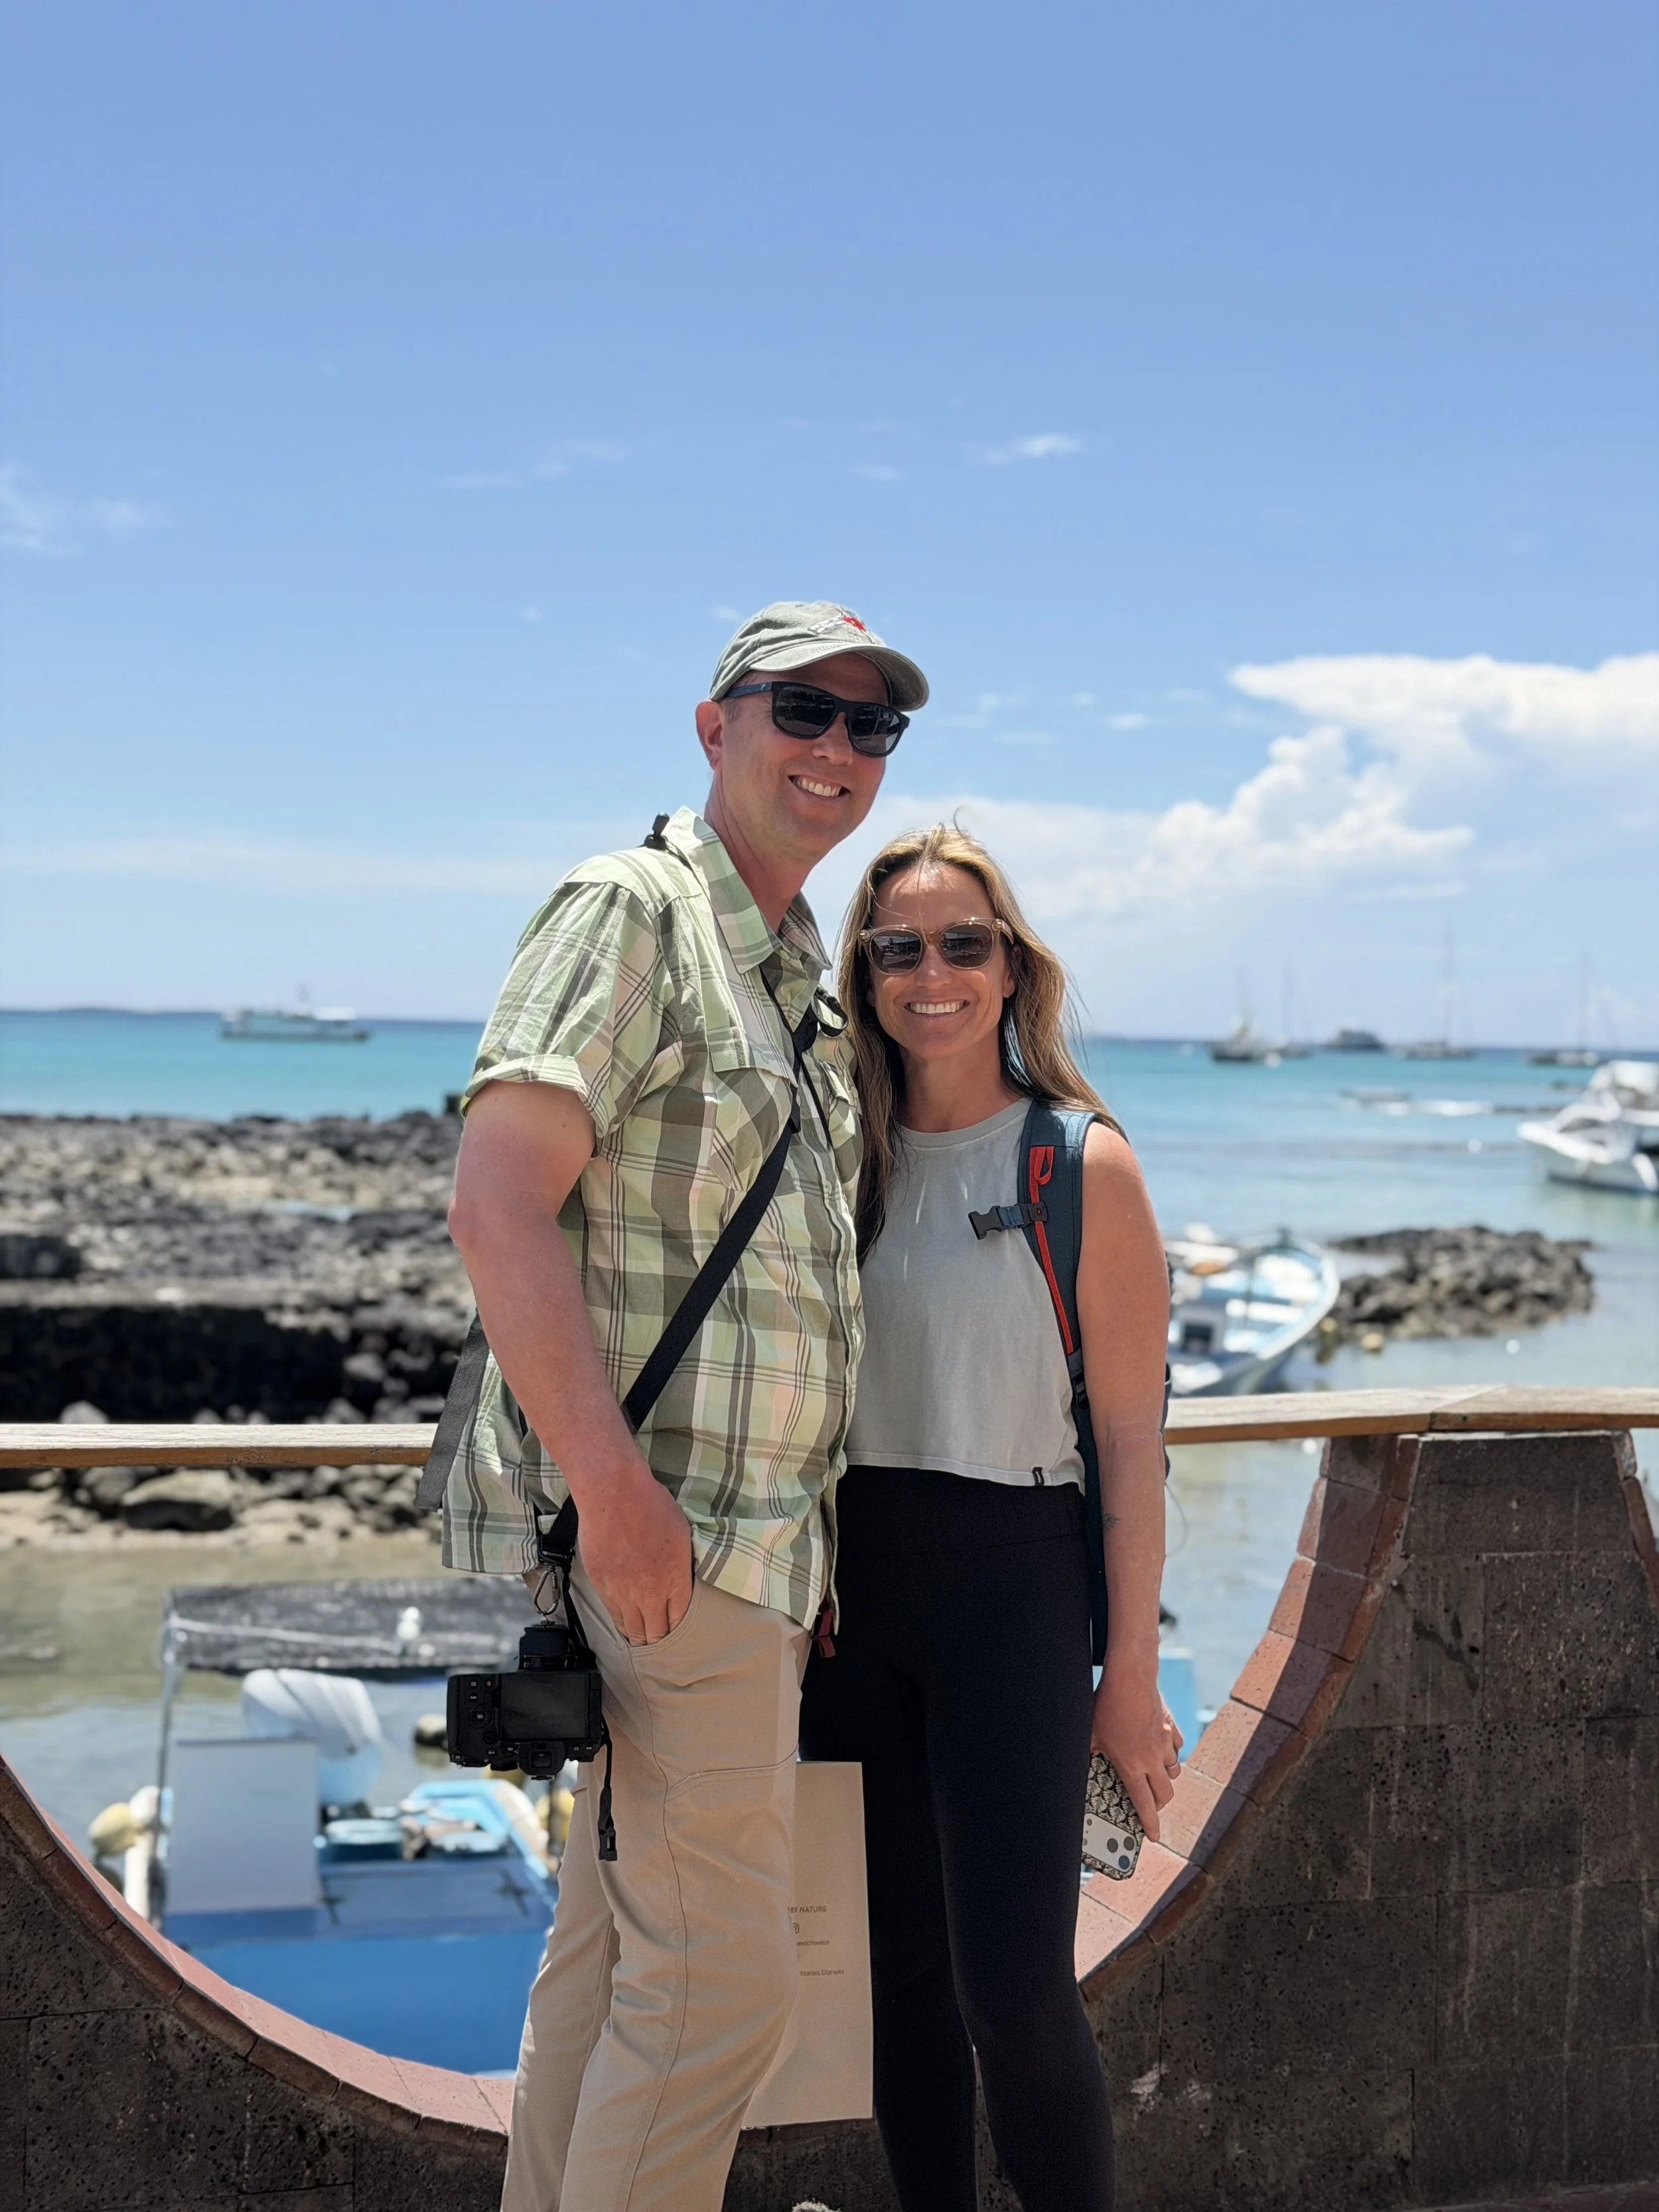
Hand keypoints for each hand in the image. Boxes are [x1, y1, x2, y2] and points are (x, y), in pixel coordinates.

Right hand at [575, 1458, 694, 1645]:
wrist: (614, 1492)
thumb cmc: (651, 1504)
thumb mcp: (682, 1533)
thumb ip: (681, 1565)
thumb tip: (680, 1581)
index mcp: (675, 1578)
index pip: (679, 1619)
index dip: (677, 1628)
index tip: (675, 1629)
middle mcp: (650, 1591)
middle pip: (656, 1632)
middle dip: (658, 1639)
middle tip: (659, 1642)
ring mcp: (623, 1591)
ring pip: (632, 1629)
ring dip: (638, 1637)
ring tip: (642, 1641)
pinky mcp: (601, 1584)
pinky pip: (613, 1614)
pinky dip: (620, 1623)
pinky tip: (624, 1625)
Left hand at [1091, 1665, 1183, 1842]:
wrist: (1131, 1677)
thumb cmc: (1106, 1706)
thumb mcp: (1091, 1734)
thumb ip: (1090, 1754)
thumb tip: (1080, 1765)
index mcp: (1132, 1767)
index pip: (1145, 1805)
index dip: (1150, 1824)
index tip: (1153, 1836)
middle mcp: (1152, 1759)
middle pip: (1165, 1794)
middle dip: (1159, 1806)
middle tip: (1151, 1806)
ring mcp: (1164, 1742)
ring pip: (1173, 1771)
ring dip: (1165, 1778)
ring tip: (1153, 1777)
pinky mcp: (1170, 1726)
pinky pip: (1176, 1747)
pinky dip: (1170, 1753)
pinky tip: (1160, 1748)